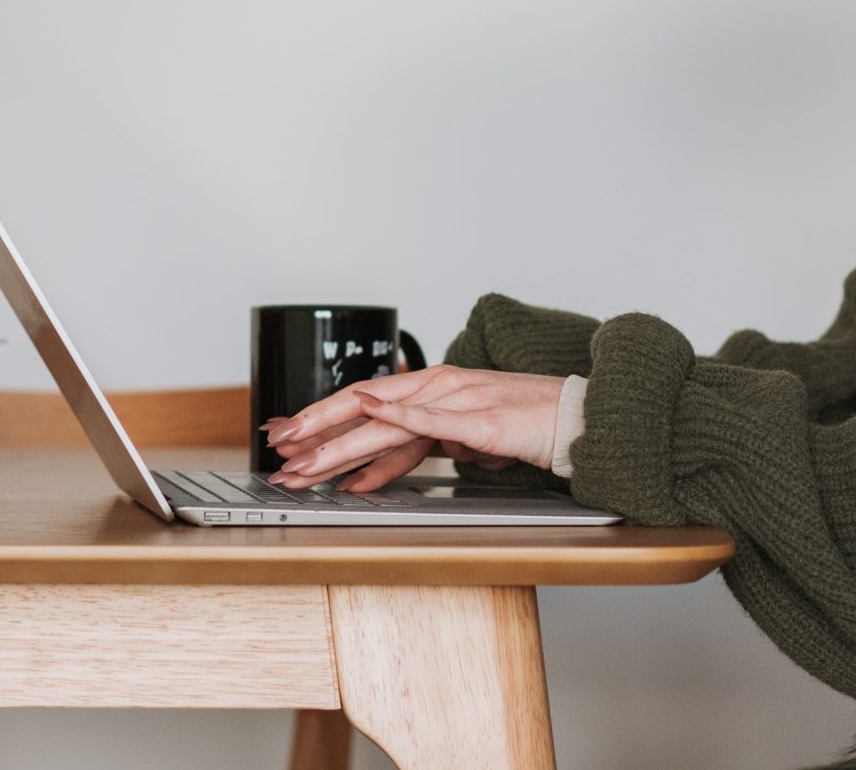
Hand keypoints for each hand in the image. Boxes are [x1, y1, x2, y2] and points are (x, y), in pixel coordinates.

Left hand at [263, 365, 565, 492]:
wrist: (577, 421)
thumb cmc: (526, 427)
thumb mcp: (461, 440)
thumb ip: (423, 446)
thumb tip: (380, 469)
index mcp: (430, 389)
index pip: (363, 402)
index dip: (320, 417)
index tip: (285, 434)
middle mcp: (438, 386)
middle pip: (362, 406)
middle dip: (315, 429)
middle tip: (277, 448)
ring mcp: (459, 400)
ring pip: (386, 416)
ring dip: (341, 439)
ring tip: (307, 459)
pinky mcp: (483, 420)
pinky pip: (433, 417)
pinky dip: (399, 414)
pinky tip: (369, 415)